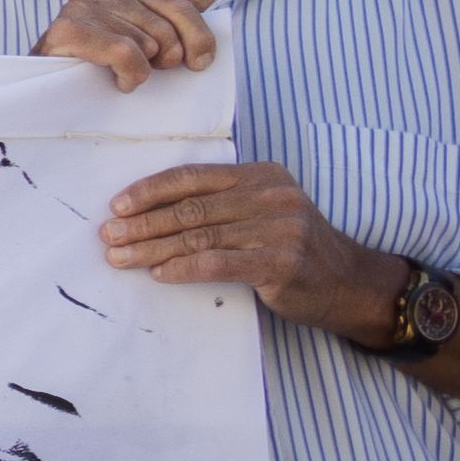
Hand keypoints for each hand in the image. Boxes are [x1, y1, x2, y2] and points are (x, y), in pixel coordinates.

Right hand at [32, 0, 216, 87]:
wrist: (37, 87)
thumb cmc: (91, 69)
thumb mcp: (136, 44)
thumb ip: (165, 34)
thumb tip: (204, 54)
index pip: (178, 6)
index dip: (198, 36)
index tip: (201, 63)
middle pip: (166, 30)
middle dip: (164, 60)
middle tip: (143, 72)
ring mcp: (81, 7)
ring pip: (146, 44)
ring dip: (140, 71)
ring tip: (121, 75)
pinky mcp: (67, 28)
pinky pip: (125, 52)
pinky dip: (129, 74)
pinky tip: (118, 81)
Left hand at [97, 160, 406, 333]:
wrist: (351, 284)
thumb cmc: (295, 250)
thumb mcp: (265, 213)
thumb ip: (223, 205)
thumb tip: (153, 213)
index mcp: (262, 175)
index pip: (194, 176)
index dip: (151, 190)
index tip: (117, 206)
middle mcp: (272, 196)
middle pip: (192, 208)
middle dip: (144, 223)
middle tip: (108, 236)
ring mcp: (280, 229)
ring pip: (200, 236)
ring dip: (153, 249)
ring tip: (120, 258)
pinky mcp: (281, 263)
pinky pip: (219, 262)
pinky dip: (184, 268)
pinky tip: (159, 274)